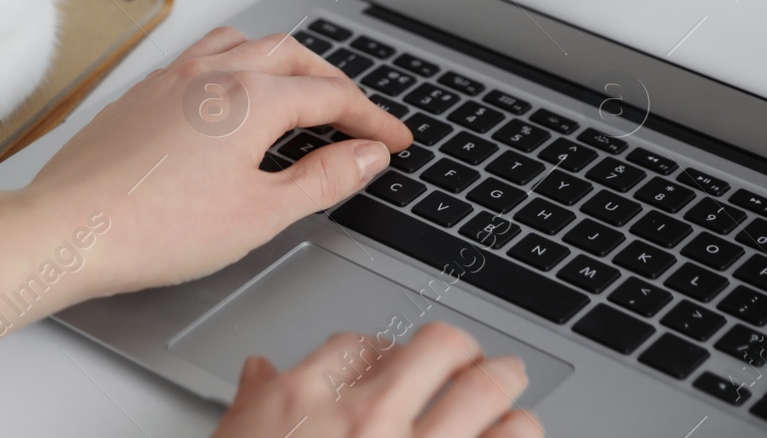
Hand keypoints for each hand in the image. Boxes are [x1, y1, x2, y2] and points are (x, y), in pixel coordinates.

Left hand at [0, 25, 413, 400]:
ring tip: (299, 92)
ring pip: (242, 44)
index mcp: (250, 96)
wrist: (72, 227)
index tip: (394, 141)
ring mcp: (170, 77)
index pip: (330, 95)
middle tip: (357, 116)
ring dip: (282, 61)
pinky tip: (230, 98)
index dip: (371, 118)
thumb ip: (322, 180)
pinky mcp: (141, 92)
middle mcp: (211, 72)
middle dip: (332, 81)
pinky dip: (235, 65)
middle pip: (291, 55)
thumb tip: (365, 156)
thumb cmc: (157, 227)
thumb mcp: (260, 214)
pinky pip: (201, 56)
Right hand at [213, 323, 539, 437]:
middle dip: (464, 351)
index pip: (361, 345)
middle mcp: (368, 420)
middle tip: (474, 361)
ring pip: (488, 398)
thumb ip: (254, 402)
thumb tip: (258, 373)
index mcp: (308, 400)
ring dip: (506, 394)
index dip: (385, 348)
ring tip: (511, 402)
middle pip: (437, 349)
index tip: (393, 359)